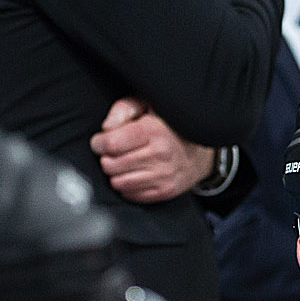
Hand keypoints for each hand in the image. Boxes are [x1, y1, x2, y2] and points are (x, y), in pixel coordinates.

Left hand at [90, 98, 214, 203]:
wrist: (200, 151)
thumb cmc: (169, 126)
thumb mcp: (149, 105)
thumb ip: (124, 109)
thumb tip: (107, 128)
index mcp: (154, 131)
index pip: (112, 143)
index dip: (99, 143)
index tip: (100, 141)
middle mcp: (160, 155)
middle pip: (111, 164)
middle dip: (106, 157)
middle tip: (113, 152)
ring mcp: (163, 176)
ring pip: (118, 182)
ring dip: (115, 173)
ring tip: (123, 163)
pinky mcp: (164, 191)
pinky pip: (130, 195)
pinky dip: (126, 186)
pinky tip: (133, 174)